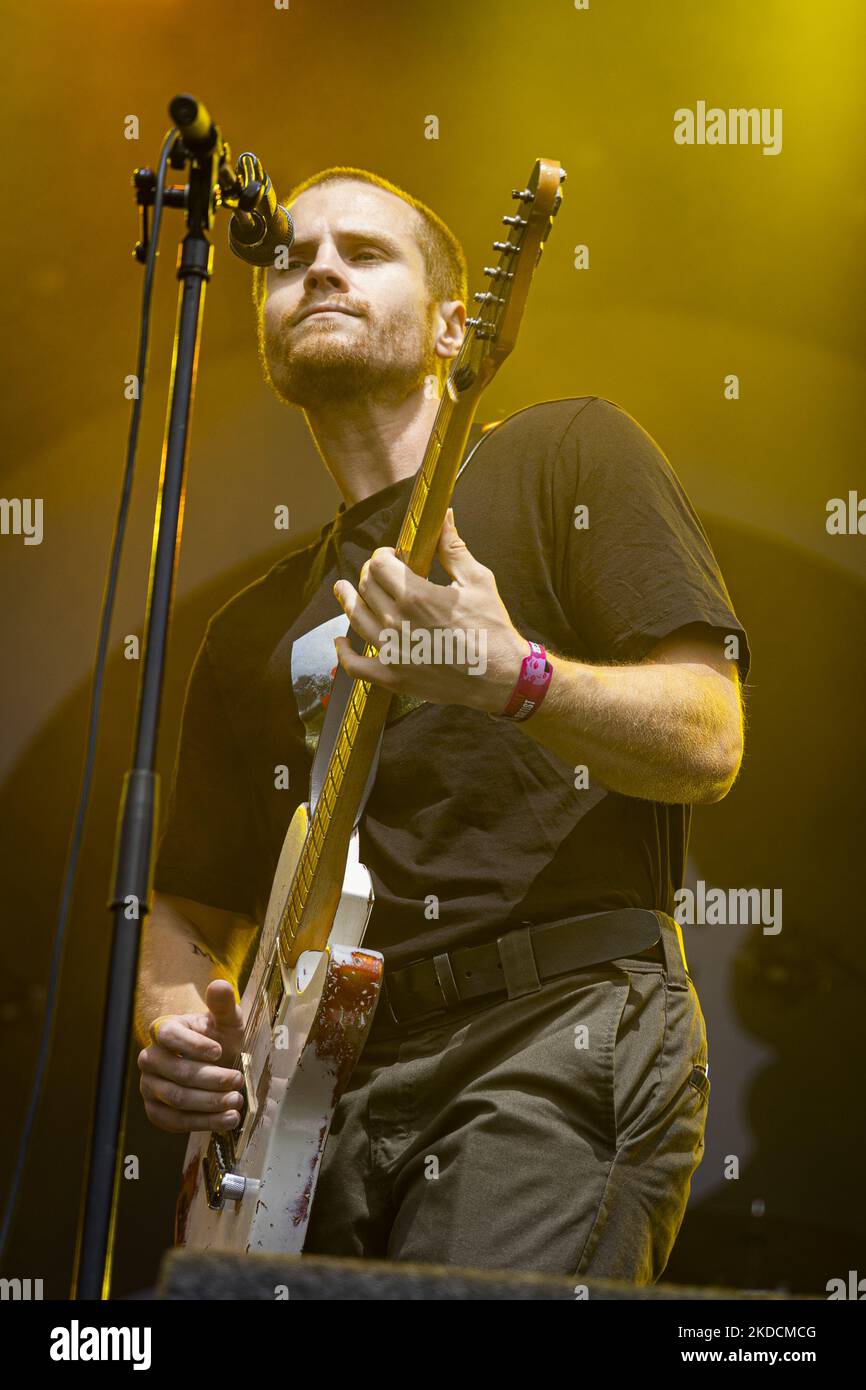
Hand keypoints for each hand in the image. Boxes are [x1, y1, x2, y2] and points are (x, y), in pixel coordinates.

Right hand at [138, 980, 245, 1133]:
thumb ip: (223, 1004)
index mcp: (163, 1030)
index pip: (168, 1035)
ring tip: (236, 1101)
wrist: (217, 1065)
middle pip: (178, 1072)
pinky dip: (204, 1122)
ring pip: (177, 1099)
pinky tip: (228, 1119)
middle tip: (238, 1081)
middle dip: (212, 1079)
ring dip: (210, 1103)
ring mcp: (149, 1086)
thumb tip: (220, 985)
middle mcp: (150, 1058)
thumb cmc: (219, 1039)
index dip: (194, 1045)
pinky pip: (175, 1121)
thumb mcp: (226, 1020)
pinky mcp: (156, 1111)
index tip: (219, 1051)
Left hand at [332, 508, 525, 713]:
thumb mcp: (477, 581)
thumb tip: (443, 517)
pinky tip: (341, 641)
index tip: (390, 557)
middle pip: (366, 588)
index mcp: (417, 595)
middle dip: (368, 574)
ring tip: (343, 591)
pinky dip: (344, 653)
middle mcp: (398, 622)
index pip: (379, 564)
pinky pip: (356, 665)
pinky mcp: (393, 677)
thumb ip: (453, 548)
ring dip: (348, 601)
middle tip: (376, 573)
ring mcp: (393, 651)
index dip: (382, 556)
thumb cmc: (493, 627)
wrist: (502, 677)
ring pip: (356, 618)